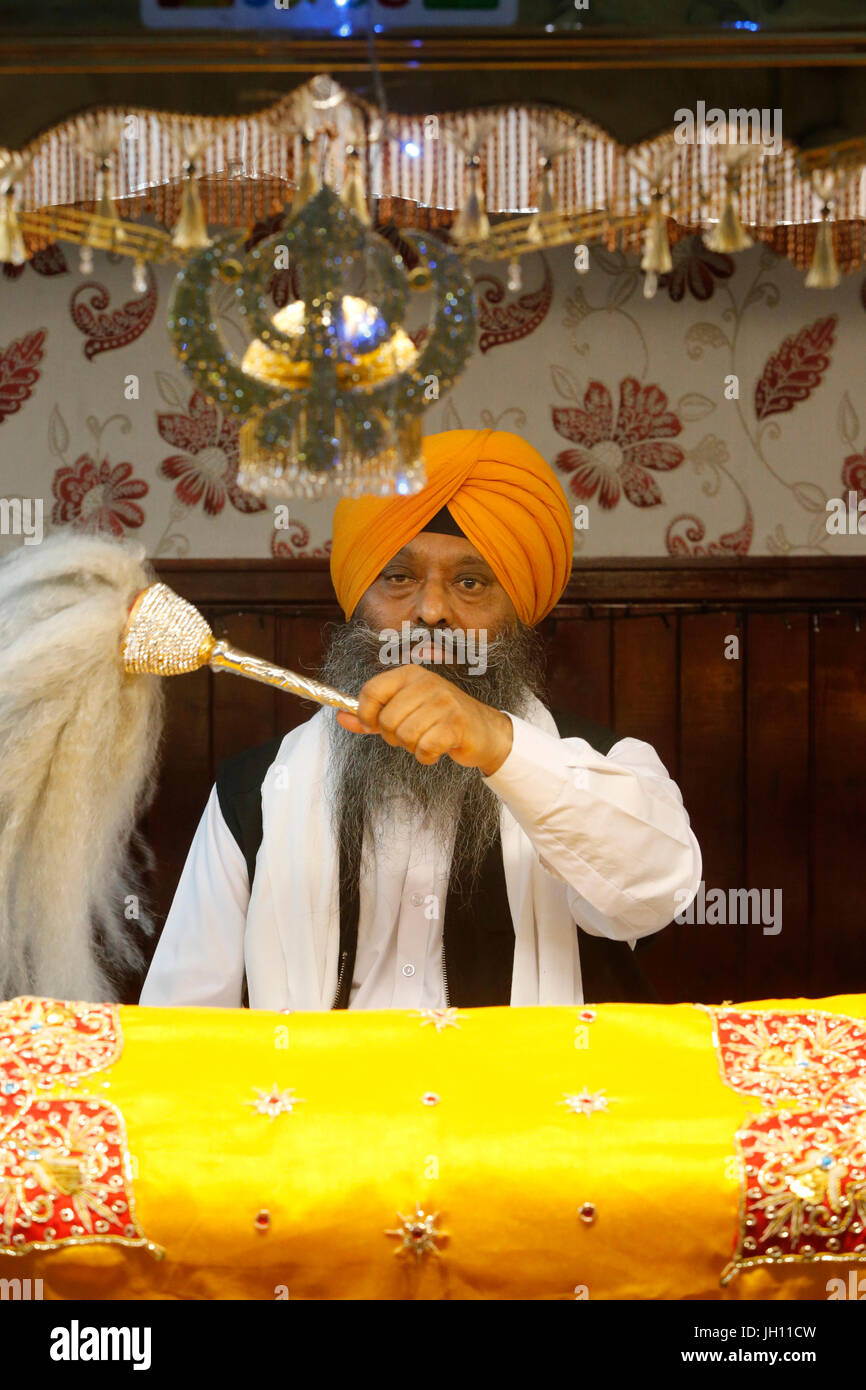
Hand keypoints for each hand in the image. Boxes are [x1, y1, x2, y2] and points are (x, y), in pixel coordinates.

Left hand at [335, 662, 512, 773]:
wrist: (483, 730)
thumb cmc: (438, 720)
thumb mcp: (403, 712)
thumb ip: (371, 716)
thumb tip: (339, 716)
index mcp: (409, 674)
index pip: (372, 691)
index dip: (366, 714)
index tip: (373, 726)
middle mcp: (426, 682)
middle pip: (387, 719)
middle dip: (393, 737)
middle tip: (408, 736)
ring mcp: (444, 702)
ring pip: (405, 736)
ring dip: (411, 747)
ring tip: (425, 740)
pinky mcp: (456, 724)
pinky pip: (424, 748)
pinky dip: (426, 756)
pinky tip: (436, 750)